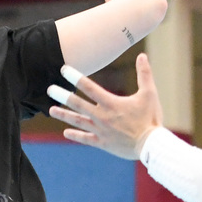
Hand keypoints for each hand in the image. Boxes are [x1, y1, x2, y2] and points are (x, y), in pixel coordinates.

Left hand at [46, 52, 164, 159]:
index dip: (75, 77)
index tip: (64, 69)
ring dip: (63, 115)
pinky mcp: (103, 143)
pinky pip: (86, 138)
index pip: (89, 87)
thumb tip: (142, 55)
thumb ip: (144, 74)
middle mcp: (102, 116)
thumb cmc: (151, 118)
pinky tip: (65, 132)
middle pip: (78, 104)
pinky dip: (75, 135)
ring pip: (78, 121)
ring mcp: (101, 130)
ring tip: (51, 110)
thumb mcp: (150, 93)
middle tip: (49, 89)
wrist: (151, 145)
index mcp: (111, 103)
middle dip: (62, 96)